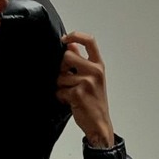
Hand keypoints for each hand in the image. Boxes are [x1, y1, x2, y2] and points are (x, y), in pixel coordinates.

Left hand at [57, 32, 114, 147]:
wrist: (99, 123)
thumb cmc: (94, 101)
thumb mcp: (92, 78)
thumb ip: (81, 61)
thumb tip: (70, 45)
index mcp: (98, 65)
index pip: (89, 41)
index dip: (75, 35)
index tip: (64, 39)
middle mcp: (95, 71)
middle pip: (67, 56)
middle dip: (60, 69)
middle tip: (65, 80)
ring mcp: (87, 82)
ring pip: (60, 76)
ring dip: (60, 87)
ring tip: (69, 94)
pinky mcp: (78, 94)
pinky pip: (59, 91)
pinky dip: (60, 97)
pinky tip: (69, 102)